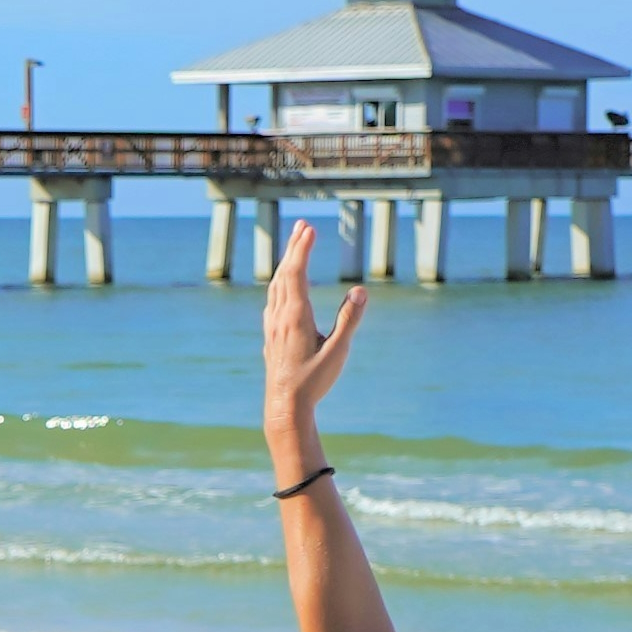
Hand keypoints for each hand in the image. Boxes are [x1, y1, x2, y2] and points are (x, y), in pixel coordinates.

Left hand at [262, 221, 365, 444]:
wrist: (285, 406)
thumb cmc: (314, 381)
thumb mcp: (338, 352)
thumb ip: (349, 320)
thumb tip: (361, 290)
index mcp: (296, 316)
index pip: (296, 273)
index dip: (302, 249)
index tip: (310, 229)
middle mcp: (280, 316)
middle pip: (284, 273)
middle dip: (294, 248)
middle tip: (303, 226)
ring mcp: (272, 325)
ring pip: (276, 285)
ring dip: (286, 263)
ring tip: (294, 248)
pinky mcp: (271, 335)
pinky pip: (273, 299)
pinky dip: (279, 283)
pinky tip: (281, 286)